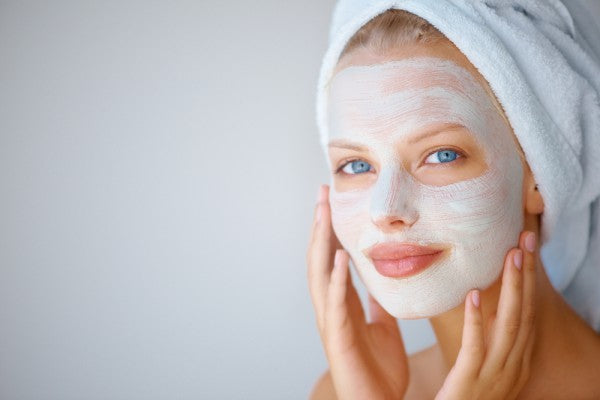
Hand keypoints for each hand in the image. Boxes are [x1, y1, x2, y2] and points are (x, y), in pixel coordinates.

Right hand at [307, 184, 408, 399]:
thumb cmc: (378, 370)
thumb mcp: (383, 326)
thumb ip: (378, 304)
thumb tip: (380, 283)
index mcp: (345, 302)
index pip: (334, 257)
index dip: (332, 229)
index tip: (333, 200)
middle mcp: (333, 306)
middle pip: (321, 257)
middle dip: (320, 225)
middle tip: (322, 193)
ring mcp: (332, 321)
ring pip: (320, 274)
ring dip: (321, 243)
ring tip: (323, 213)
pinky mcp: (338, 337)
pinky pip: (337, 304)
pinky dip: (336, 280)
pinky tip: (340, 257)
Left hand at [435, 231, 536, 399]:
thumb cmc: (469, 397)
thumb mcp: (488, 367)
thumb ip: (488, 340)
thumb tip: (481, 304)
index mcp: (517, 360)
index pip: (527, 313)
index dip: (529, 281)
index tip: (526, 248)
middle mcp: (512, 365)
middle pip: (524, 313)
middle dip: (527, 275)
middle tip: (525, 239)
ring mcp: (493, 373)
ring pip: (508, 325)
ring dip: (511, 289)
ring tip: (510, 256)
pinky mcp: (470, 380)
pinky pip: (475, 347)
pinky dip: (477, 320)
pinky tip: (472, 296)